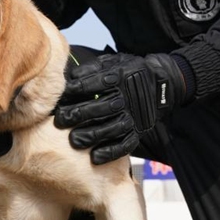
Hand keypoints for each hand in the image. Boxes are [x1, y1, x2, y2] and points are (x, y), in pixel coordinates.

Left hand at [54, 53, 187, 164]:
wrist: (160, 83)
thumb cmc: (128, 72)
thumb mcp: (113, 62)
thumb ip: (92, 68)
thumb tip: (71, 77)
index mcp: (119, 78)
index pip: (94, 84)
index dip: (76, 90)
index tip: (60, 97)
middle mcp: (127, 98)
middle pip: (101, 107)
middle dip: (79, 114)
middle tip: (60, 120)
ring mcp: (134, 116)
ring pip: (112, 128)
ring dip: (92, 135)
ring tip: (74, 140)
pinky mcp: (139, 131)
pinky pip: (126, 144)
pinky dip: (111, 152)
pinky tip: (95, 157)